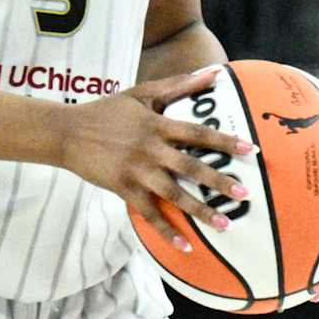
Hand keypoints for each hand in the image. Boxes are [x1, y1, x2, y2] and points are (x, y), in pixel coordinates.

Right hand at [58, 66, 252, 255]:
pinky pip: (148, 214)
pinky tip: (186, 246)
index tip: (250, 150)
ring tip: (224, 225)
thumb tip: (214, 72)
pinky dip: (166, 231)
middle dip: (219, 181)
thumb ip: (178, 85)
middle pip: (190, 167)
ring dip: (200, 211)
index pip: (197, 133)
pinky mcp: (123, 189)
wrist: (68, 132)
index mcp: (157, 124)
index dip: (225, 140)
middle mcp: (150, 149)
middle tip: (245, 194)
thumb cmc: (107, 110)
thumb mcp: (142, 93)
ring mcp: (136, 171)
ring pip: (173, 194)